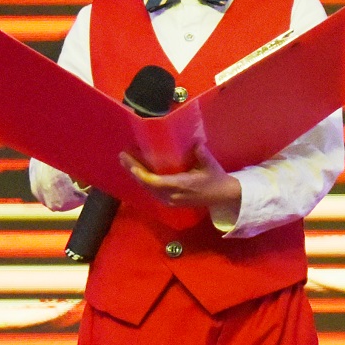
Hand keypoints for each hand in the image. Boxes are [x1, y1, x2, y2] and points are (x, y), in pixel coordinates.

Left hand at [121, 134, 243, 223]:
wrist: (221, 197)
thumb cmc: (215, 178)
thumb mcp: (211, 165)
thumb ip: (202, 154)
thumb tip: (195, 143)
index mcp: (181, 185)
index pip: (155, 181)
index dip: (141, 174)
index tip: (130, 163)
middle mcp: (172, 195)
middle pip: (147, 184)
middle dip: (133, 170)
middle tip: (122, 156)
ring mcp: (170, 200)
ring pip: (147, 188)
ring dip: (136, 175)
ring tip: (126, 161)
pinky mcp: (169, 201)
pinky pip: (152, 190)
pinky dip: (143, 180)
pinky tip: (137, 171)